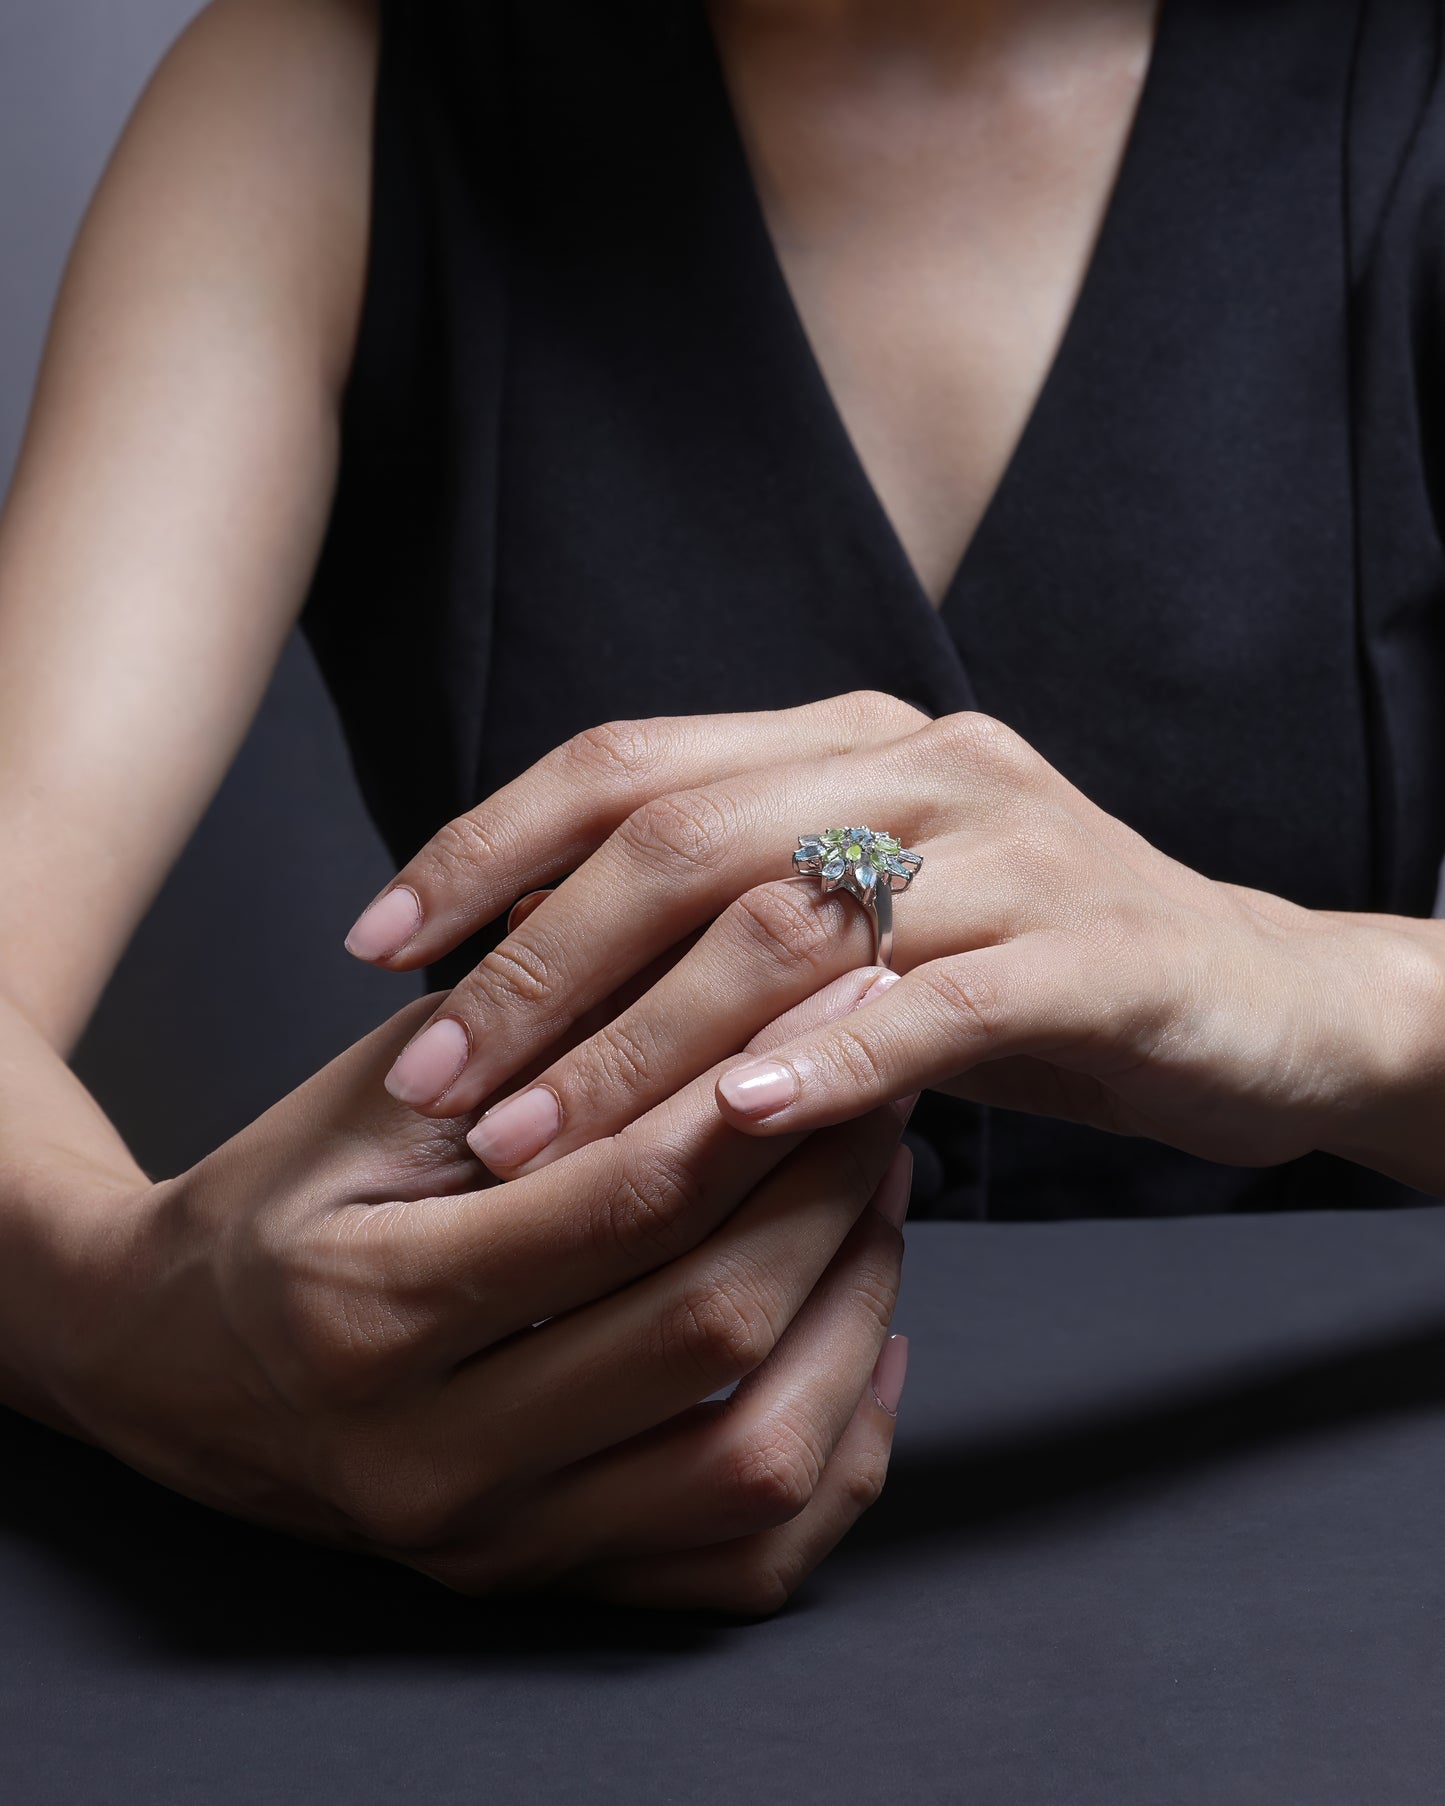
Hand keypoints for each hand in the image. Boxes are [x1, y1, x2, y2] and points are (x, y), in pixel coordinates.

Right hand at [42, 984, 913, 1613]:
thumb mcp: (372, 1098)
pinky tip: (859, 1339)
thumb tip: (733, 974)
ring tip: (876, 1196)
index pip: (627, 1203)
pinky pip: (743, 1562)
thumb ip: (537, 1040)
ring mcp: (495, 1543)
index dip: (762, 1100)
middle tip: (879, 1092)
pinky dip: (837, 1451)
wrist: (164, 1358)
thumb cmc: (276, 1200)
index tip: (847, 1012)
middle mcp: (434, 1458)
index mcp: (373, 1311)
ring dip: (855, 1312)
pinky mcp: (541, 1581)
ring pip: (753, 1463)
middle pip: (711, 1331)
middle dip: (829, 1193)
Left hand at [344, 699, 1436, 1178]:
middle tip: (434, 1080)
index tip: (375, 942)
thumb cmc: (1031, 972)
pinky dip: (829, 1062)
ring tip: (533, 1138)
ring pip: (789, 924)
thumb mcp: (869, 920)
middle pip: (680, 838)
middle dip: (534, 964)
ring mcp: (1013, 849)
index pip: (627, 763)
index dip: (484, 844)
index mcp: (847, 742)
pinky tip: (737, 1124)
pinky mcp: (1094, 951)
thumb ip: (734, 917)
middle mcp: (919, 766)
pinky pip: (940, 1002)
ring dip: (642, 1039)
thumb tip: (534, 967)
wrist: (1262, 1001)